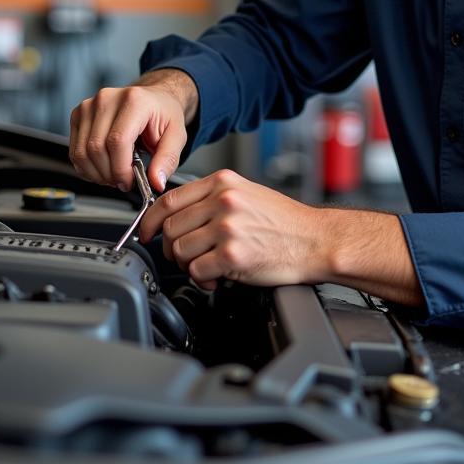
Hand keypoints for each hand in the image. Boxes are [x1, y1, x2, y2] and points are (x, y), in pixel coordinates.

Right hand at [68, 70, 196, 192]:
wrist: (152, 100)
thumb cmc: (162, 115)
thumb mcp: (177, 136)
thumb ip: (167, 160)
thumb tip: (156, 182)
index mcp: (134, 100)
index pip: (117, 141)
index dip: (120, 169)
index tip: (129, 182)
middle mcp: (107, 99)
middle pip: (96, 148)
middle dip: (109, 174)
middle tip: (123, 181)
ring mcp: (89, 106)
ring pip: (81, 152)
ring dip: (97, 173)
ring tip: (114, 175)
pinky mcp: (78, 114)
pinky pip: (75, 151)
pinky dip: (86, 167)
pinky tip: (103, 168)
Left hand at [140, 169, 424, 304]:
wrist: (316, 240)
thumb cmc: (285, 222)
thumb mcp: (246, 193)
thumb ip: (211, 199)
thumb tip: (176, 215)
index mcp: (223, 183)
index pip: (169, 199)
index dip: (151, 220)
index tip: (147, 232)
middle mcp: (223, 201)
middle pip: (170, 227)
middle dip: (172, 248)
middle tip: (186, 257)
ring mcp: (227, 227)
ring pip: (180, 250)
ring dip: (188, 266)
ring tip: (207, 268)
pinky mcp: (233, 255)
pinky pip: (196, 271)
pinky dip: (202, 280)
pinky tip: (217, 278)